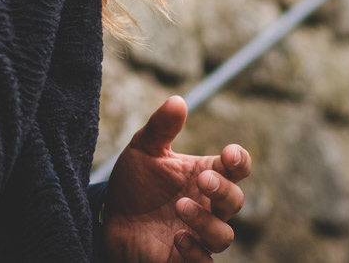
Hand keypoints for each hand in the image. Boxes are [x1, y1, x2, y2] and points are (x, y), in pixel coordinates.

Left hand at [102, 96, 251, 261]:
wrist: (109, 218)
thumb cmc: (135, 182)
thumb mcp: (143, 149)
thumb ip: (160, 127)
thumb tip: (178, 100)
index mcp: (205, 175)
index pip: (237, 167)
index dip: (240, 161)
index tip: (229, 154)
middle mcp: (208, 206)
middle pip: (235, 200)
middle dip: (223, 189)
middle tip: (203, 180)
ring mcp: (199, 235)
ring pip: (223, 235)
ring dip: (206, 221)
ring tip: (180, 206)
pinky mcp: (185, 259)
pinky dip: (197, 253)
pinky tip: (179, 239)